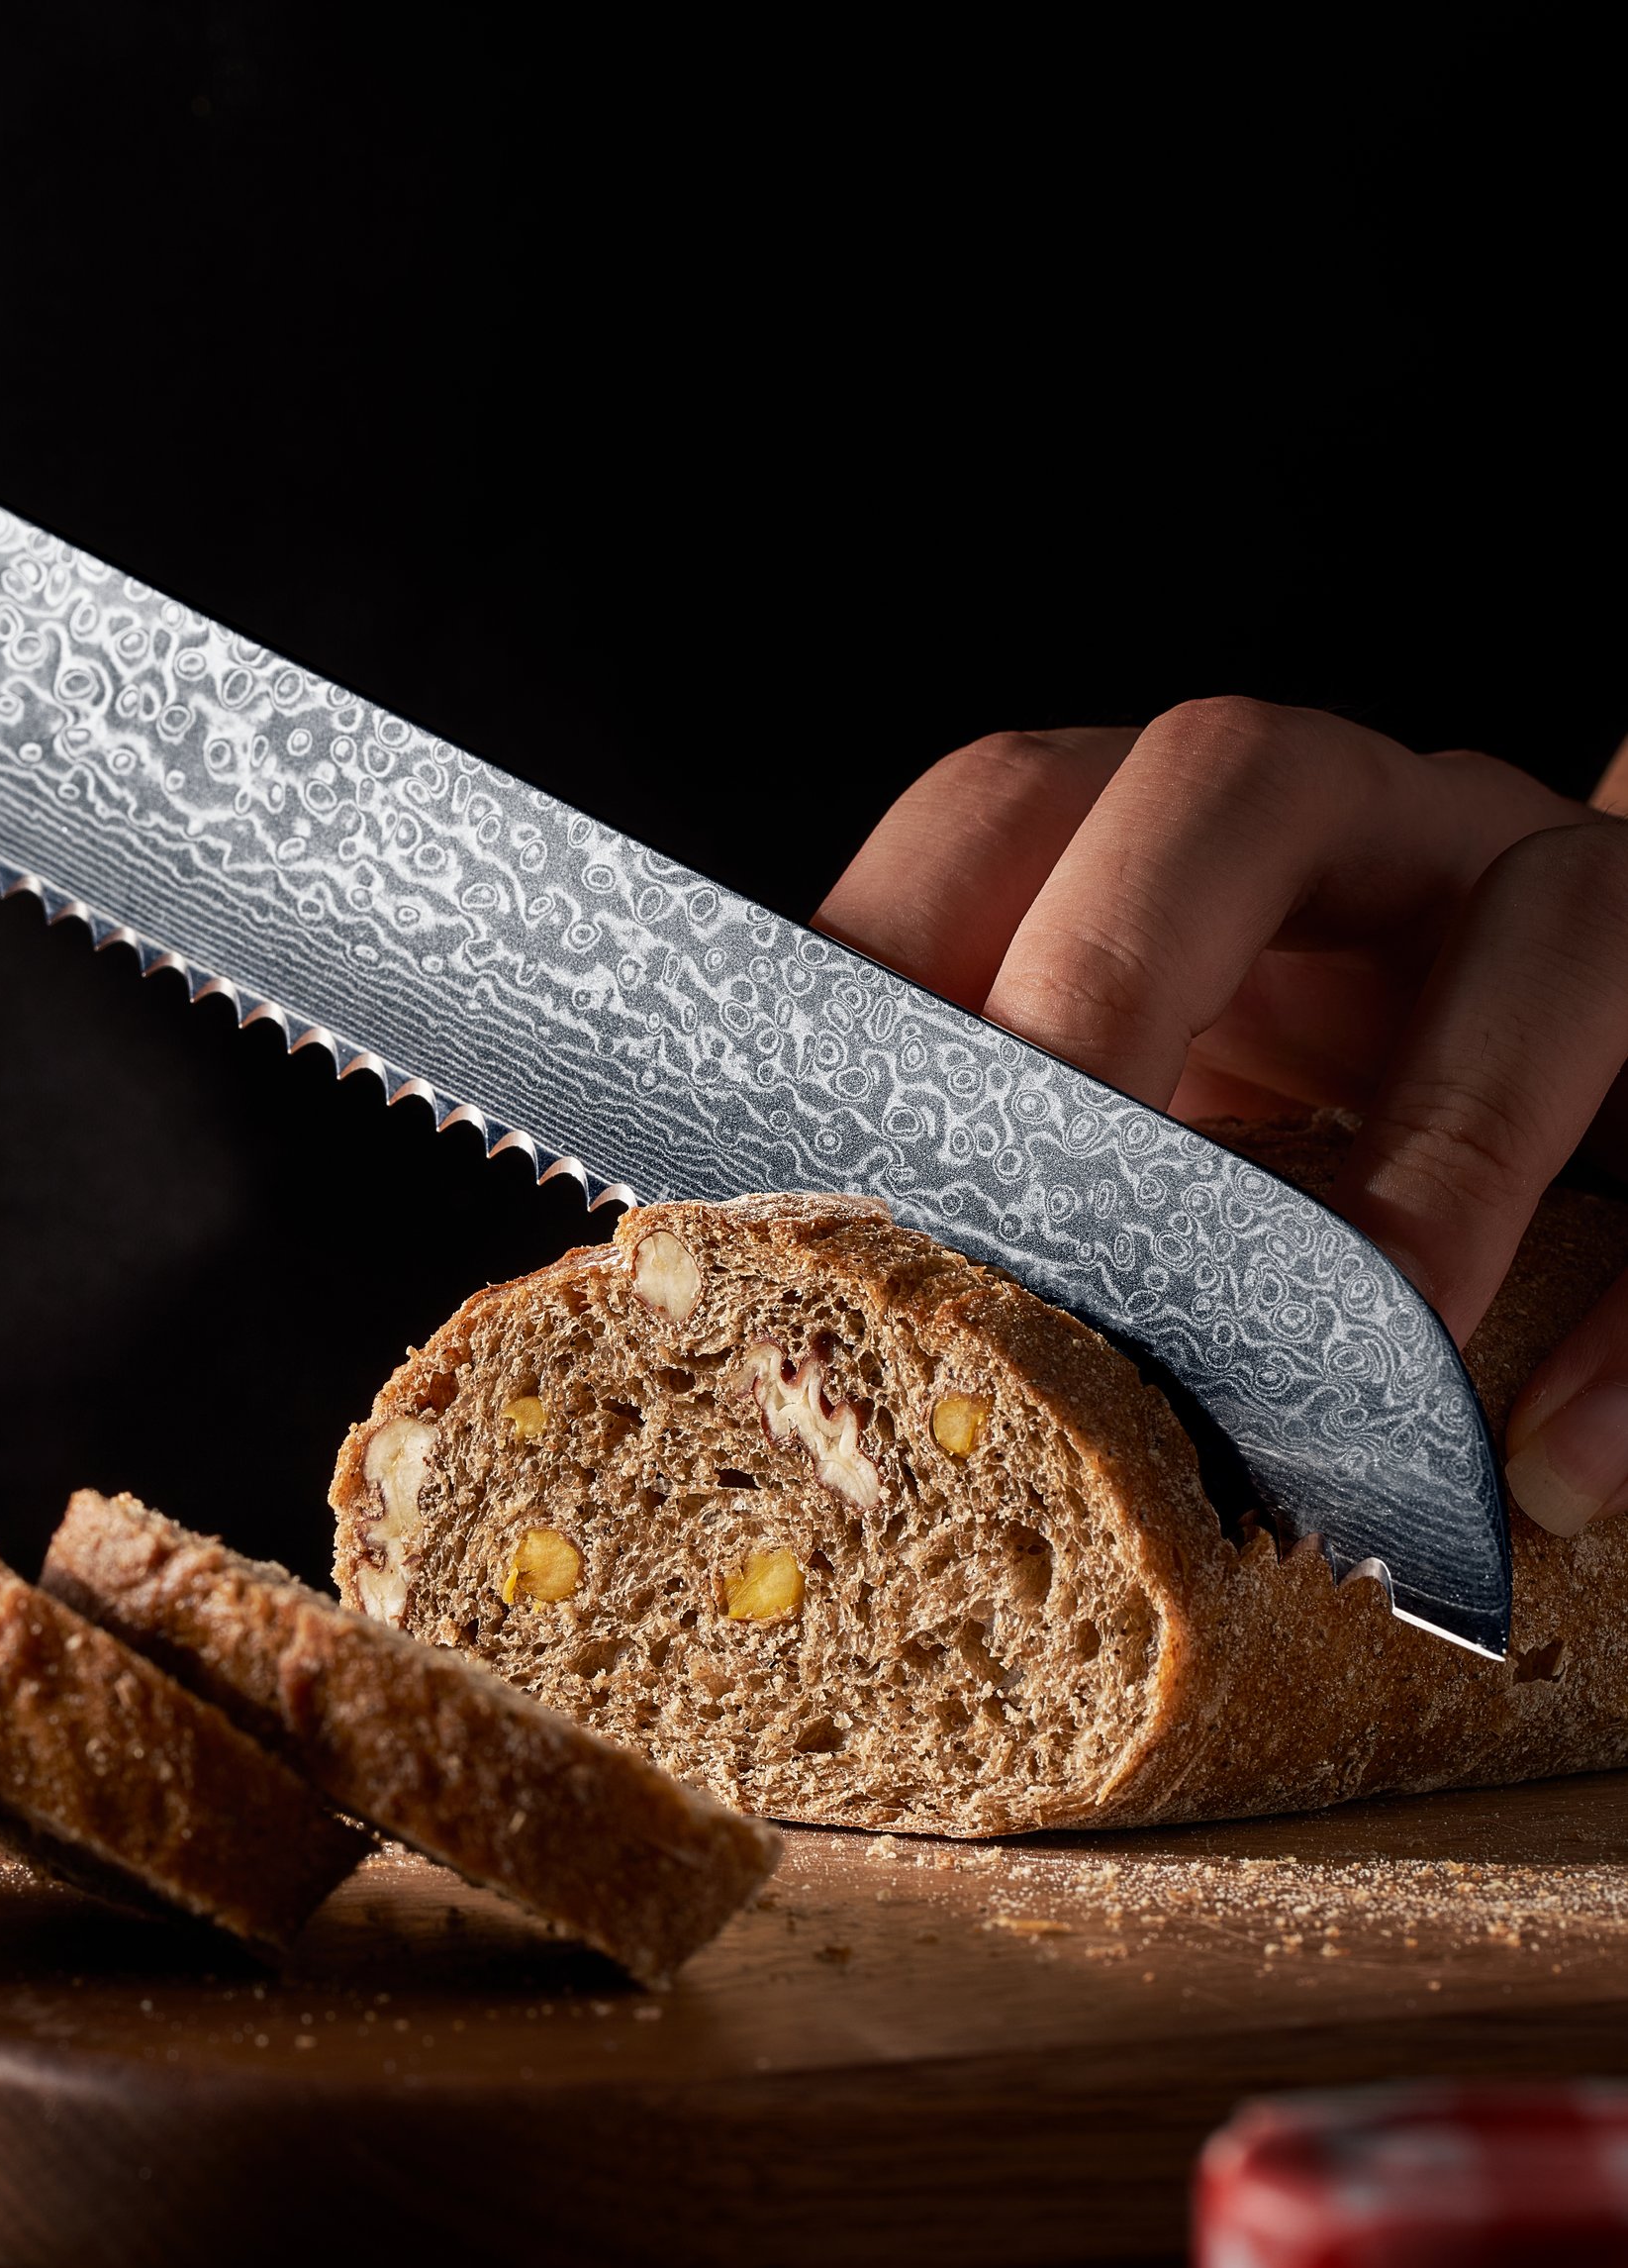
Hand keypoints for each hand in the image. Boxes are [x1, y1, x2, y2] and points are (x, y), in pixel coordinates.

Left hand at [814, 697, 1627, 1535]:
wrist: (1545, 1117)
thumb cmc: (1256, 1148)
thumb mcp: (1105, 1138)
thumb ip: (973, 1177)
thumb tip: (739, 1307)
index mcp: (1146, 835)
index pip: (998, 813)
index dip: (893, 953)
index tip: (810, 1154)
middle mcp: (1344, 827)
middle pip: (1231, 786)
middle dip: (1116, 984)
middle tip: (1045, 1217)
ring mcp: (1532, 898)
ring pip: (1539, 921)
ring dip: (1438, 1151)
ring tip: (1345, 1353)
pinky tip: (1546, 1463)